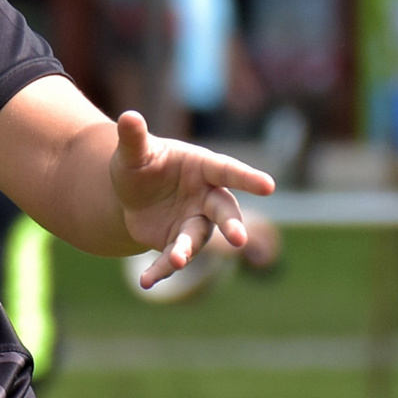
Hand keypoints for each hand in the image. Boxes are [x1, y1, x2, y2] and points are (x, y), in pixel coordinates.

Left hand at [111, 111, 274, 288]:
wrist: (130, 192)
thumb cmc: (141, 163)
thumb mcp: (134, 151)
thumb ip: (134, 137)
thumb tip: (128, 116)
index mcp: (202, 167)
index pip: (227, 171)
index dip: (247, 178)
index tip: (269, 186)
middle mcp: (205, 197)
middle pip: (224, 212)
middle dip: (232, 225)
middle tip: (239, 239)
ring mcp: (194, 222)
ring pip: (198, 239)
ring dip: (189, 250)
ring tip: (177, 260)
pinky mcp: (177, 243)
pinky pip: (173, 259)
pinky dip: (161, 271)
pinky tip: (146, 282)